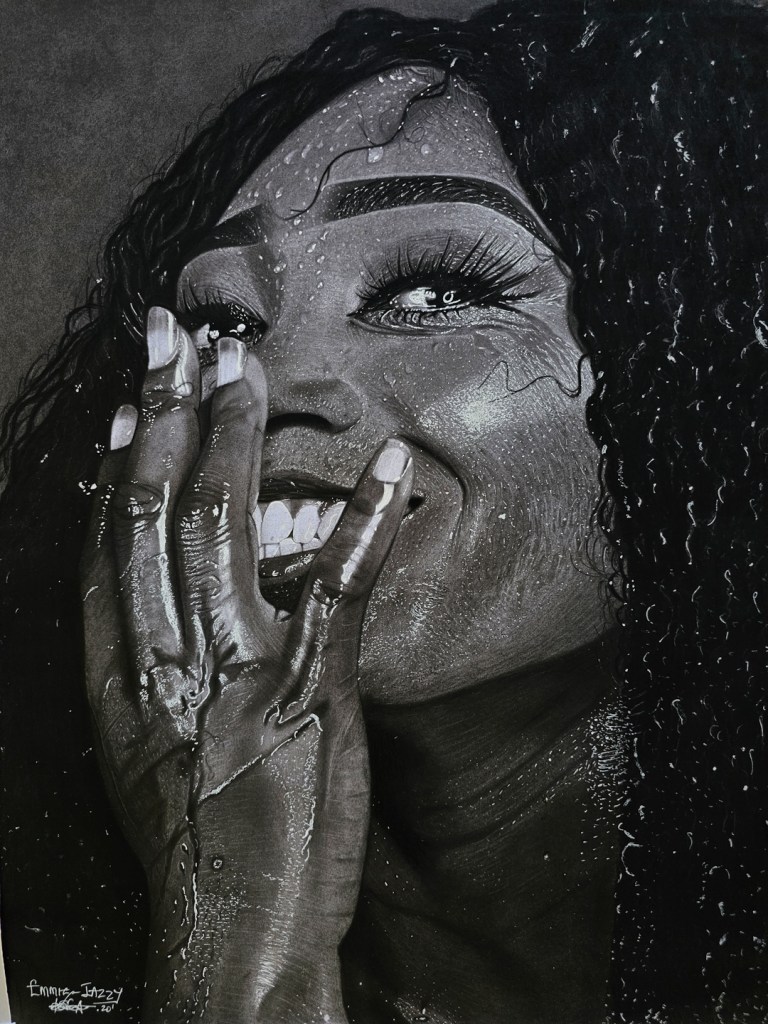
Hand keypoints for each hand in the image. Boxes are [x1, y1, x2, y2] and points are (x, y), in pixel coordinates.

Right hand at [80, 307, 413, 1022]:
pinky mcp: (309, 698)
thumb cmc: (199, 843)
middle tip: (174, 336)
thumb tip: (175, 589)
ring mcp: (239, 676)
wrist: (236, 934)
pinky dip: (361, 522)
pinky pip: (334, 591)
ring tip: (243, 366)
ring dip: (234, 439)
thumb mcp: (153, 748)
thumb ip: (160, 665)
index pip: (110, 545)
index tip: (134, 400)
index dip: (121, 464)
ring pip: (221, 531)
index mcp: (123, 678)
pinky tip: (388, 463)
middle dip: (164, 415)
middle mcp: (167, 664)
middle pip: (154, 514)